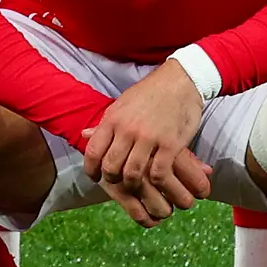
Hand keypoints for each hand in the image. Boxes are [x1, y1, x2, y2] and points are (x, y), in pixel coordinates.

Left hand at [82, 63, 214, 226]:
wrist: (181, 80)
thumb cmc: (150, 93)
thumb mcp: (122, 104)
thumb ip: (105, 123)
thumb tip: (84, 135)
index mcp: (113, 119)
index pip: (93, 152)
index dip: (91, 170)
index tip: (95, 177)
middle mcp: (128, 129)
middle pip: (111, 167)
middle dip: (112, 180)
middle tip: (118, 183)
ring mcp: (149, 137)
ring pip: (132, 174)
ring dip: (133, 185)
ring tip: (136, 185)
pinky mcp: (170, 144)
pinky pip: (158, 173)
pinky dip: (156, 183)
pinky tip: (157, 181)